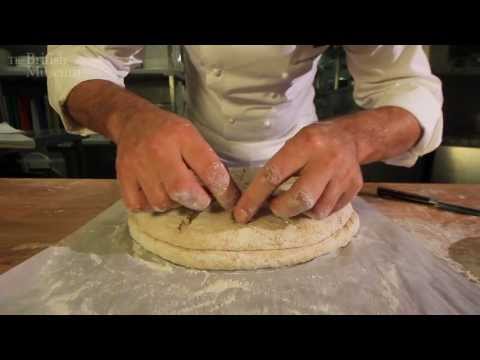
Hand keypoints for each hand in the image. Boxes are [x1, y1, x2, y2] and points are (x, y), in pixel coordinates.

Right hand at [115, 107, 239, 212]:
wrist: (133, 122)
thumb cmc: (169, 132)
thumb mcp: (192, 136)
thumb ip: (207, 161)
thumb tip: (225, 192)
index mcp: (182, 137)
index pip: (209, 169)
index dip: (223, 190)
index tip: (229, 201)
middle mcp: (159, 151)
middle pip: (182, 190)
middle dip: (198, 201)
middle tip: (201, 199)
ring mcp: (138, 165)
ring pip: (161, 202)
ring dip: (174, 203)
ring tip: (175, 191)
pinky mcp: (123, 177)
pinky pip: (140, 205)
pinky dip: (151, 205)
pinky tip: (156, 193)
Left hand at [233, 120, 363, 222]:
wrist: (350, 137)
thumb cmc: (313, 142)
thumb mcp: (293, 144)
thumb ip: (278, 168)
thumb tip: (255, 200)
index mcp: (305, 144)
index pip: (274, 175)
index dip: (254, 197)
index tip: (241, 214)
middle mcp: (327, 160)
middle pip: (300, 198)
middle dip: (282, 209)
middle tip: (275, 207)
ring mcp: (343, 175)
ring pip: (317, 210)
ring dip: (301, 212)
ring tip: (298, 200)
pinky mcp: (354, 187)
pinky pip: (331, 211)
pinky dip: (318, 210)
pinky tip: (316, 197)